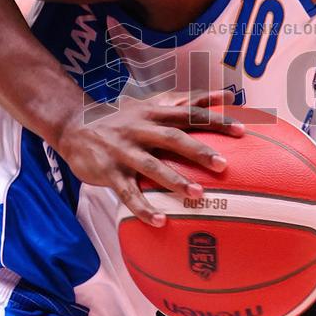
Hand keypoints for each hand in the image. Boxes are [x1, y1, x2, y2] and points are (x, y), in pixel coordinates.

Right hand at [57, 88, 243, 225]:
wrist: (74, 127)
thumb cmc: (123, 119)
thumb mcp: (150, 106)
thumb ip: (185, 102)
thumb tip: (222, 94)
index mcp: (154, 114)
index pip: (189, 114)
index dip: (214, 120)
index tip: (241, 130)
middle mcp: (140, 130)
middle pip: (172, 138)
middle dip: (197, 151)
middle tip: (223, 165)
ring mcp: (124, 151)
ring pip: (151, 166)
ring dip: (174, 180)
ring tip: (197, 194)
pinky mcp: (109, 172)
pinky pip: (127, 192)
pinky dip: (143, 208)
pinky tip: (160, 221)